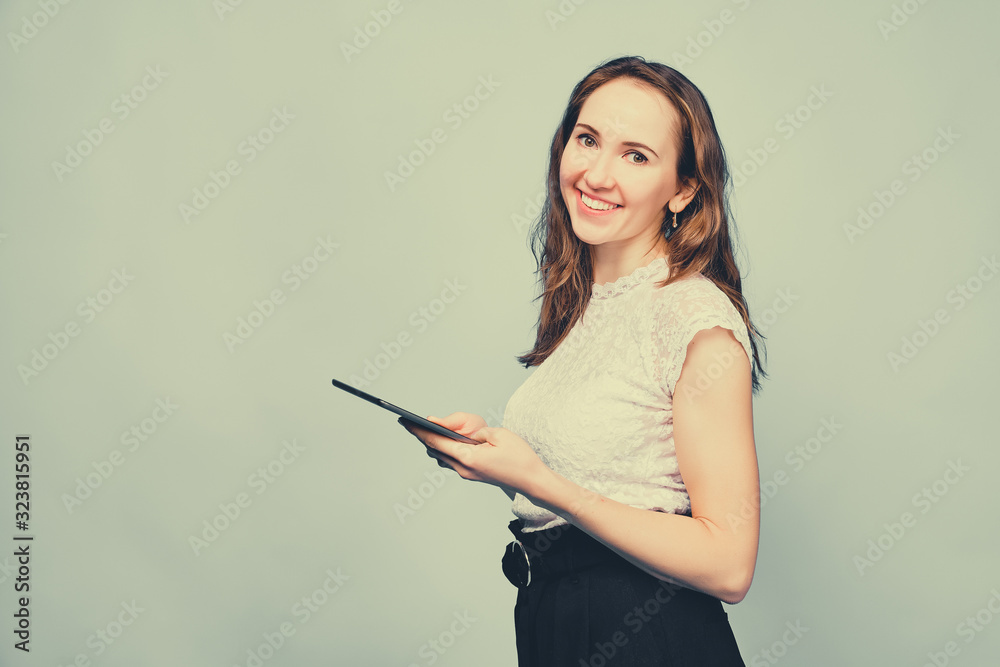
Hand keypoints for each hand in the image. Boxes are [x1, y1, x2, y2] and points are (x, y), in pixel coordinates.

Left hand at [398, 412, 547, 497]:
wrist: (532, 480)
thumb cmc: (519, 458)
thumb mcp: (499, 435)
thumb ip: (477, 432)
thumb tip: (464, 434)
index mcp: (467, 458)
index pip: (436, 442)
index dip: (419, 431)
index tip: (405, 422)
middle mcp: (463, 468)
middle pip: (435, 451)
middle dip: (422, 437)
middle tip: (410, 424)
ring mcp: (467, 474)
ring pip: (442, 457)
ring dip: (433, 445)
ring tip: (425, 430)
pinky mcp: (472, 475)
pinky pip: (452, 461)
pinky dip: (445, 450)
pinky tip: (445, 441)